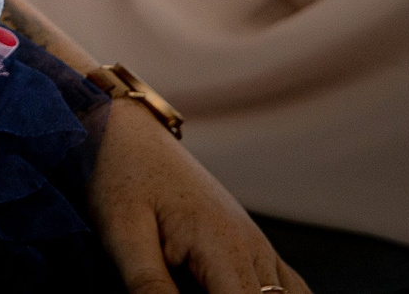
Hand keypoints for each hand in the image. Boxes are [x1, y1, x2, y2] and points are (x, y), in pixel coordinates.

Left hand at [89, 98, 308, 293]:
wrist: (126, 130)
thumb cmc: (120, 174)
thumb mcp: (122, 232)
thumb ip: (149, 284)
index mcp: (224, 247)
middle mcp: (253, 247)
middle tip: (185, 283)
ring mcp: (257, 244)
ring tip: (201, 282)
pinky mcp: (251, 242)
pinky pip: (288, 285)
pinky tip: (234, 287)